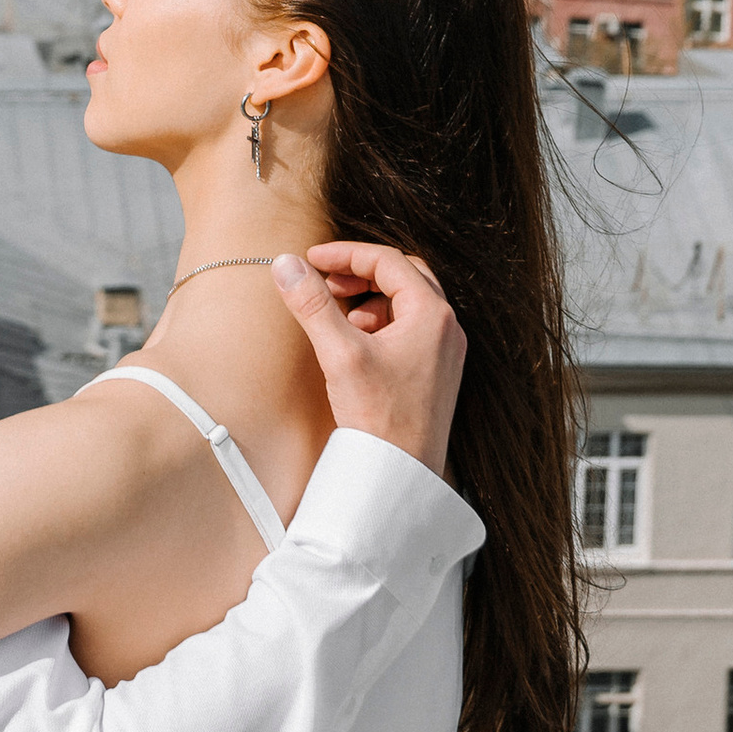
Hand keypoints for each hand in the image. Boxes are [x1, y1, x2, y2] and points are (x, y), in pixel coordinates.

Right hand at [270, 243, 464, 471]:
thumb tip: (286, 264)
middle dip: (360, 273)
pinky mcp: (436, 373)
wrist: (401, 477)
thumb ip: (312, 304)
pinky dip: (381, 324)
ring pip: (407, 303)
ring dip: (370, 299)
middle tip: (325, 281)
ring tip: (339, 316)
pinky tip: (356, 344)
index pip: (388, 261)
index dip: (346, 254)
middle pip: (403, 276)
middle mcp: (446, 328)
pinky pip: (410, 329)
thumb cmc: (380, 419)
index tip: (312, 260)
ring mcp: (445, 352)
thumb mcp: (340, 353)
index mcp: (432, 315)